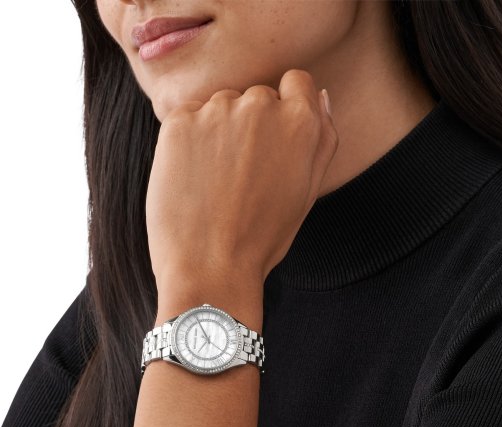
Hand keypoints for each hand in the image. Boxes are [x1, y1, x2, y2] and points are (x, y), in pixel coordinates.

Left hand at [145, 68, 338, 292]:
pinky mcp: (180, 121)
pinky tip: (191, 179)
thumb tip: (322, 96)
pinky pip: (186, 117)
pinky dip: (187, 141)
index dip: (285, 109)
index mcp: (301, 122)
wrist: (210, 269)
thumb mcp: (307, 192)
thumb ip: (321, 139)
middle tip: (241, 177)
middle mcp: (261, 106)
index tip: (271, 143)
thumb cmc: (262, 238)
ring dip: (217, 132)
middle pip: (256, 96)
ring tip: (214, 183)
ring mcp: (217, 111)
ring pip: (219, 106)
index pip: (296, 82)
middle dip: (250, 126)